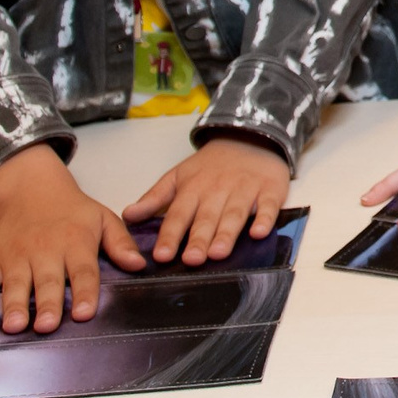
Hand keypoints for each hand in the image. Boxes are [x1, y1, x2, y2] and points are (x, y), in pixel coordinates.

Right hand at [0, 145, 142, 332]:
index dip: (84, 292)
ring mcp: (17, 255)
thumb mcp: (103, 219)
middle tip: (48, 325)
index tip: (84, 313)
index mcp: (75, 242)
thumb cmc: (72, 211)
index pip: (83, 271)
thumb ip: (120, 243)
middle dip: (48, 303)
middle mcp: (45, 250)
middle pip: (48, 280)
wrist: (32, 188)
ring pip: (16, 282)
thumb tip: (138, 264)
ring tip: (15, 325)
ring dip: (14, 304)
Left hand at [123, 133, 291, 264]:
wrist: (250, 137)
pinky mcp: (270, 189)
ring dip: (227, 233)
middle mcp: (218, 190)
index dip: (170, 235)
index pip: (179, 214)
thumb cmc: (211, 165)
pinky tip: (259, 232)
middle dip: (199, 238)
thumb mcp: (179, 176)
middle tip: (191, 260)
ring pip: (234, 213)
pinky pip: (269, 205)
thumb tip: (127, 215)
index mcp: (193, 188)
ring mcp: (245, 189)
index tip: (161, 255)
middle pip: (207, 217)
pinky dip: (265, 218)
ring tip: (218, 253)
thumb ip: (154, 198)